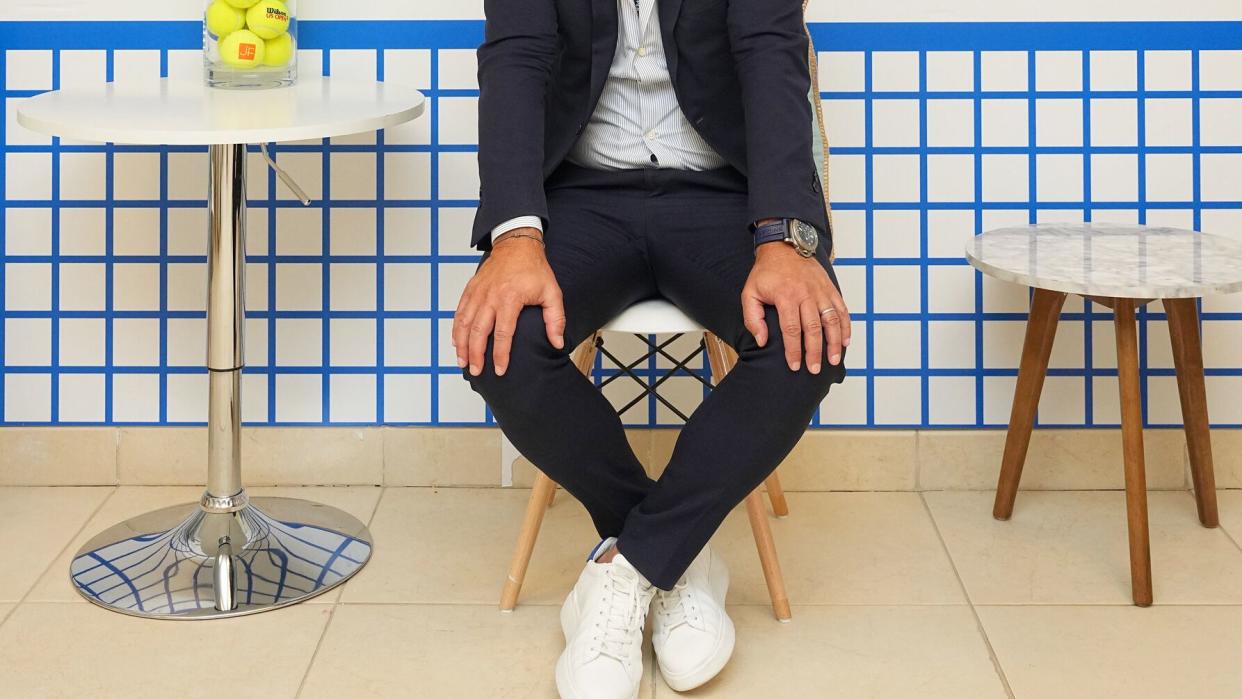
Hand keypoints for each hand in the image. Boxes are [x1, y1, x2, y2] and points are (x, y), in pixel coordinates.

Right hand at [453, 230, 565, 376]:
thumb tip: (557, 343)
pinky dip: (456, 328)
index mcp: (510, 298)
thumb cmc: (534, 268)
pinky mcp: (471, 289)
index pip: (503, 333)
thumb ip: (555, 319)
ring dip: (462, 345)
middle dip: (476, 355)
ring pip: (464, 323)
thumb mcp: (552, 292)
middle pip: (478, 332)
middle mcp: (490, 296)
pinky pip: (460, 312)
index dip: (500, 354)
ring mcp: (478, 293)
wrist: (516, 244)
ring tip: (463, 362)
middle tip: (477, 371)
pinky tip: (456, 342)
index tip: (500, 370)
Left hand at [742, 242, 850, 373]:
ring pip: (832, 320)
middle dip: (814, 352)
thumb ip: (752, 318)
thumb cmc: (766, 273)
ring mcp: (820, 291)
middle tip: (814, 370)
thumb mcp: (749, 293)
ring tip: (833, 360)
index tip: (794, 366)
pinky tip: (846, 341)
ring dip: (834, 342)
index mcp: (786, 296)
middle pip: (814, 328)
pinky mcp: (830, 288)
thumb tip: (762, 341)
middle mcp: (806, 294)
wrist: (783, 247)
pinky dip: (845, 326)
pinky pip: (841, 309)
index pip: (792, 329)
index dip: (794, 350)